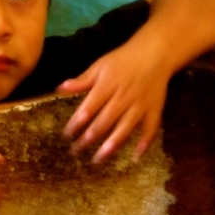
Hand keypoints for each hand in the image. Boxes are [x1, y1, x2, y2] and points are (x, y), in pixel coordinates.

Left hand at [56, 40, 169, 162]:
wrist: (154, 54)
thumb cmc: (123, 60)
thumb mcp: (100, 66)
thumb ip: (81, 80)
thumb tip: (59, 89)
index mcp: (107, 85)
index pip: (89, 108)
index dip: (76, 123)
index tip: (66, 135)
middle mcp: (123, 98)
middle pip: (104, 121)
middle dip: (89, 139)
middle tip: (76, 152)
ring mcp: (140, 105)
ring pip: (124, 129)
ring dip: (111, 146)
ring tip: (98, 160)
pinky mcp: (154, 110)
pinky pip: (150, 129)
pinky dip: (144, 144)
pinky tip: (134, 158)